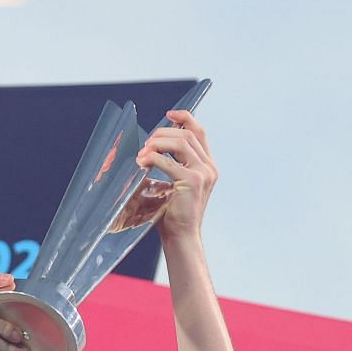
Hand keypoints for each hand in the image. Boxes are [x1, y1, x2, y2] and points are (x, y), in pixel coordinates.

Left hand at [136, 110, 217, 240]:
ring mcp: (203, 174)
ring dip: (158, 143)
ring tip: (143, 153)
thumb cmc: (173, 212)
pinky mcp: (192, 182)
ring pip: (181, 142)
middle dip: (163, 133)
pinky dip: (152, 159)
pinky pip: (169, 162)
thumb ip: (172, 162)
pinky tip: (142, 163)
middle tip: (146, 143)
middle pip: (187, 134)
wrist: (180, 236)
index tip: (168, 114)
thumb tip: (153, 144)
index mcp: (207, 165)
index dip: (185, 117)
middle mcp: (209, 167)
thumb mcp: (175, 182)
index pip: (199, 132)